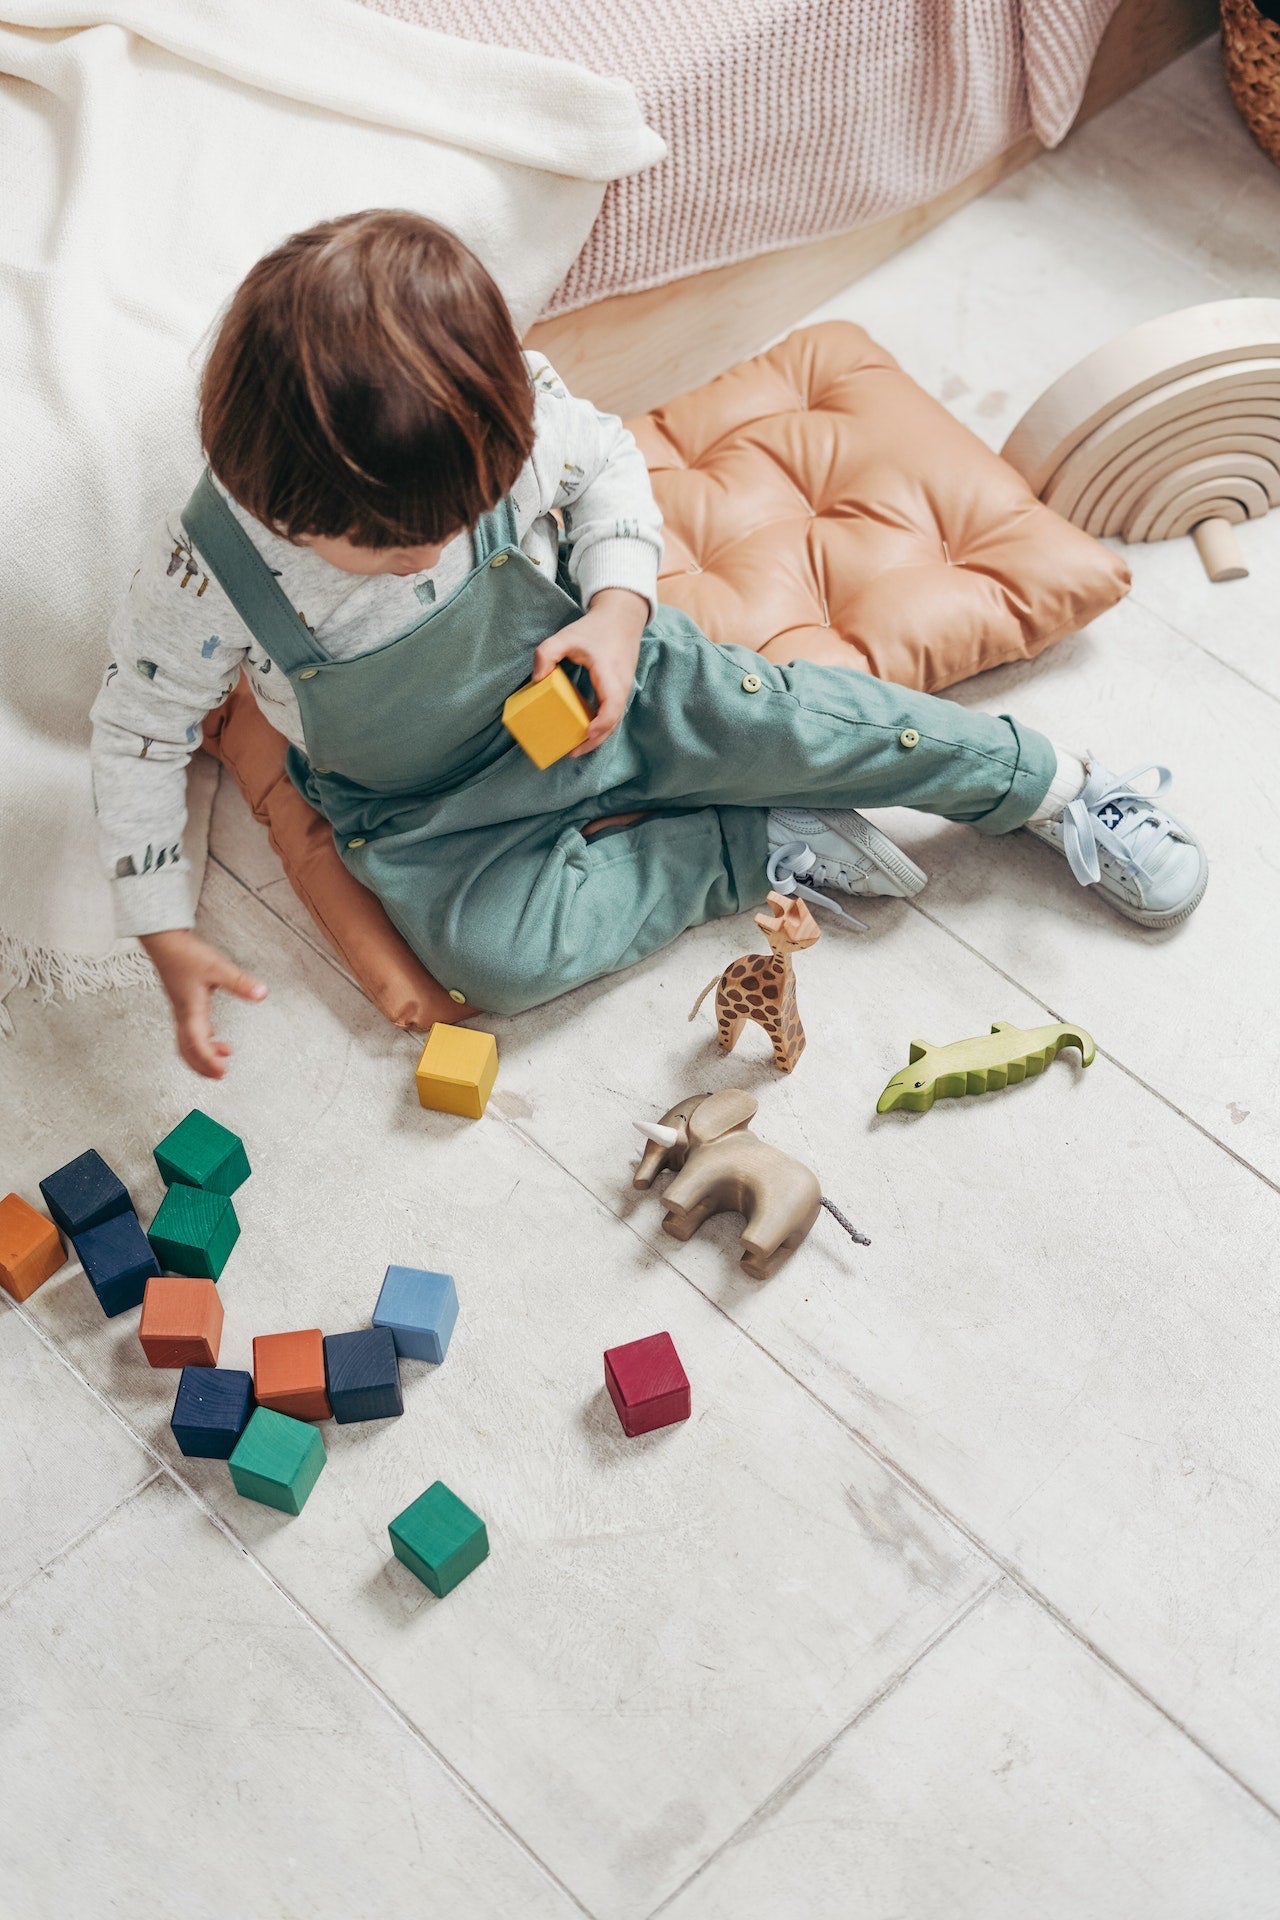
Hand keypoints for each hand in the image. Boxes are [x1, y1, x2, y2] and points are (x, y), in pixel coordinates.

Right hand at [140, 928, 267, 1078]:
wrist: (165, 942)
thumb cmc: (184, 954)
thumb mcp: (217, 968)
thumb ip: (240, 982)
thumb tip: (261, 994)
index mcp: (190, 1011)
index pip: (197, 1044)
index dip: (208, 1062)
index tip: (222, 1072)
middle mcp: (183, 1014)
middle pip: (188, 1051)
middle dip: (202, 1066)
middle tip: (219, 1076)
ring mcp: (182, 1010)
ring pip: (187, 1042)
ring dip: (201, 1055)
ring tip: (221, 1059)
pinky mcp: (183, 1003)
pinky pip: (189, 1030)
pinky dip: (201, 1040)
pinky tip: (213, 1036)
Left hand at [531, 587, 647, 756]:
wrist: (622, 617)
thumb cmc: (595, 628)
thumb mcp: (566, 636)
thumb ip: (546, 653)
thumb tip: (537, 679)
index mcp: (610, 673)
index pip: (612, 706)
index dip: (601, 723)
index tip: (586, 733)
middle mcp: (622, 685)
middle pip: (614, 721)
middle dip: (595, 740)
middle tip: (572, 752)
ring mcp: (624, 689)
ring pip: (615, 720)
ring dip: (598, 736)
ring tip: (576, 748)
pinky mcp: (621, 690)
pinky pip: (613, 713)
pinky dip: (601, 725)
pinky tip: (584, 731)